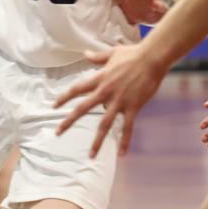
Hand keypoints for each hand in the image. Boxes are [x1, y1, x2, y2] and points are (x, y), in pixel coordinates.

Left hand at [54, 42, 164, 156]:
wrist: (152, 58)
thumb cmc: (133, 54)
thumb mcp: (112, 53)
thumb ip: (97, 57)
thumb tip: (85, 53)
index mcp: (100, 78)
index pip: (77, 89)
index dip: (64, 98)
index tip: (54, 106)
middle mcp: (105, 91)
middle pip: (83, 108)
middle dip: (69, 121)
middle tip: (57, 132)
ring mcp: (119, 101)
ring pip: (104, 124)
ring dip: (97, 141)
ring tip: (91, 155)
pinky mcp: (133, 107)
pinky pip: (128, 127)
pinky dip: (125, 141)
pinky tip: (121, 154)